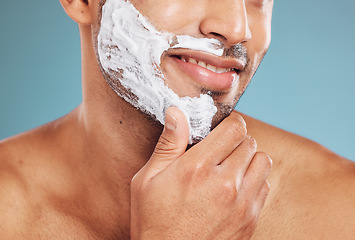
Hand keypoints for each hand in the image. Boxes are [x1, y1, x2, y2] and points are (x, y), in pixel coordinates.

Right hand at [130, 107, 271, 239]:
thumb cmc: (154, 221)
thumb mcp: (147, 180)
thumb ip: (168, 144)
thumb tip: (176, 112)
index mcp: (197, 168)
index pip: (234, 129)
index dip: (229, 123)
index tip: (222, 129)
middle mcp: (225, 183)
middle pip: (249, 142)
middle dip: (236, 140)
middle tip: (221, 150)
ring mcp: (241, 203)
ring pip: (263, 161)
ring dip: (249, 158)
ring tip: (231, 166)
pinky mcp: (250, 219)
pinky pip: (265, 186)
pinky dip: (254, 180)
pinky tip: (236, 187)